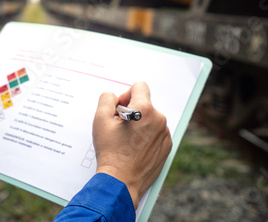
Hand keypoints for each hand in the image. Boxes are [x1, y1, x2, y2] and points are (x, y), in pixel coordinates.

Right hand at [93, 82, 171, 208]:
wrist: (121, 181)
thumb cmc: (110, 151)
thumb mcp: (100, 119)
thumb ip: (106, 99)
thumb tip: (114, 96)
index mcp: (145, 110)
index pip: (139, 87)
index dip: (126, 95)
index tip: (119, 110)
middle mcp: (159, 119)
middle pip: (144, 104)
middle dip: (131, 111)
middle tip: (119, 128)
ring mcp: (164, 134)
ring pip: (150, 119)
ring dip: (139, 124)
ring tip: (127, 141)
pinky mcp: (167, 147)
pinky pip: (156, 133)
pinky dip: (146, 136)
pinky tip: (134, 149)